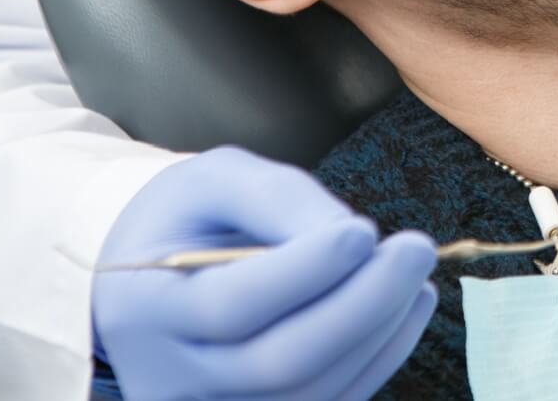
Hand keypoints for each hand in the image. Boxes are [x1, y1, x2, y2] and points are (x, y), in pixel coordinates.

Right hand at [92, 146, 437, 399]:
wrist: (152, 279)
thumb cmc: (187, 219)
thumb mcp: (213, 179)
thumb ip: (274, 197)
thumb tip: (346, 234)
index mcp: (141, 307)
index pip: (227, 307)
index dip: (303, 273)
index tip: (363, 230)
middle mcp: (165, 377)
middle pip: (277, 363)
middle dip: (360, 305)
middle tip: (416, 249)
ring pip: (309, 393)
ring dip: (377, 331)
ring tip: (414, 274)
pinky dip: (378, 357)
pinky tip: (408, 306)